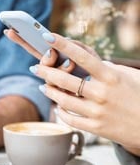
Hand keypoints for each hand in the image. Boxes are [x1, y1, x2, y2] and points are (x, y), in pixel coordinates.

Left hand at [31, 33, 139, 151]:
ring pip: (63, 100)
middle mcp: (102, 93)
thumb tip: (85, 60)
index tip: (47, 36)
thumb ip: (107, 67)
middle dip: (45, 72)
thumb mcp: (129, 76)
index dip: (63, 45)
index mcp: (111, 76)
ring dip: (49, 92)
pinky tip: (57, 105)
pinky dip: (60, 111)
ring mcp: (97, 112)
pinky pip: (69, 118)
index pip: (82, 56)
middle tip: (34, 67)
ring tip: (43, 86)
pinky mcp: (95, 128)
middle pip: (65, 79)